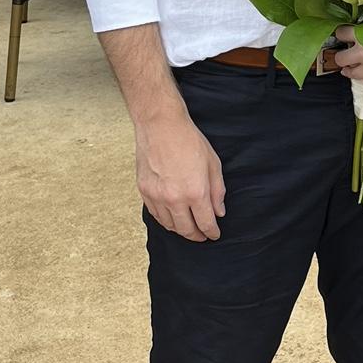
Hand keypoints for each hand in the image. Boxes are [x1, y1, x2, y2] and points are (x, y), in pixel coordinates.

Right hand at [136, 112, 226, 241]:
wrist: (161, 125)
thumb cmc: (189, 140)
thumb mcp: (213, 164)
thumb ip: (217, 191)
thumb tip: (218, 212)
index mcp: (196, 192)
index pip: (205, 223)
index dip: (212, 232)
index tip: (214, 235)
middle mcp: (175, 199)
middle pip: (186, 230)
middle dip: (197, 236)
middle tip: (202, 236)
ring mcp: (157, 196)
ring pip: (169, 225)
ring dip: (180, 230)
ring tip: (188, 228)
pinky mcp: (144, 191)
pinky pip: (155, 214)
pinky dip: (165, 220)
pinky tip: (172, 218)